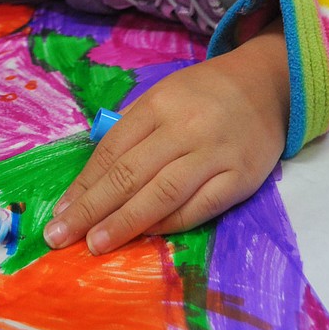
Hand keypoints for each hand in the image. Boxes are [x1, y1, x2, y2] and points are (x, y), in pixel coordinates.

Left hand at [43, 20, 289, 253]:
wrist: (267, 85)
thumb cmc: (205, 93)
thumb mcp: (164, 94)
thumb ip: (133, 128)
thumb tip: (94, 174)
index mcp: (159, 103)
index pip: (113, 150)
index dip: (84, 184)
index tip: (61, 211)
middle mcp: (184, 127)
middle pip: (130, 174)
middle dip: (91, 208)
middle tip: (61, 236)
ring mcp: (214, 154)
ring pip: (161, 194)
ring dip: (124, 223)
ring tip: (95, 244)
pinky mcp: (240, 178)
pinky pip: (198, 208)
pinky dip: (169, 224)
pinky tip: (146, 236)